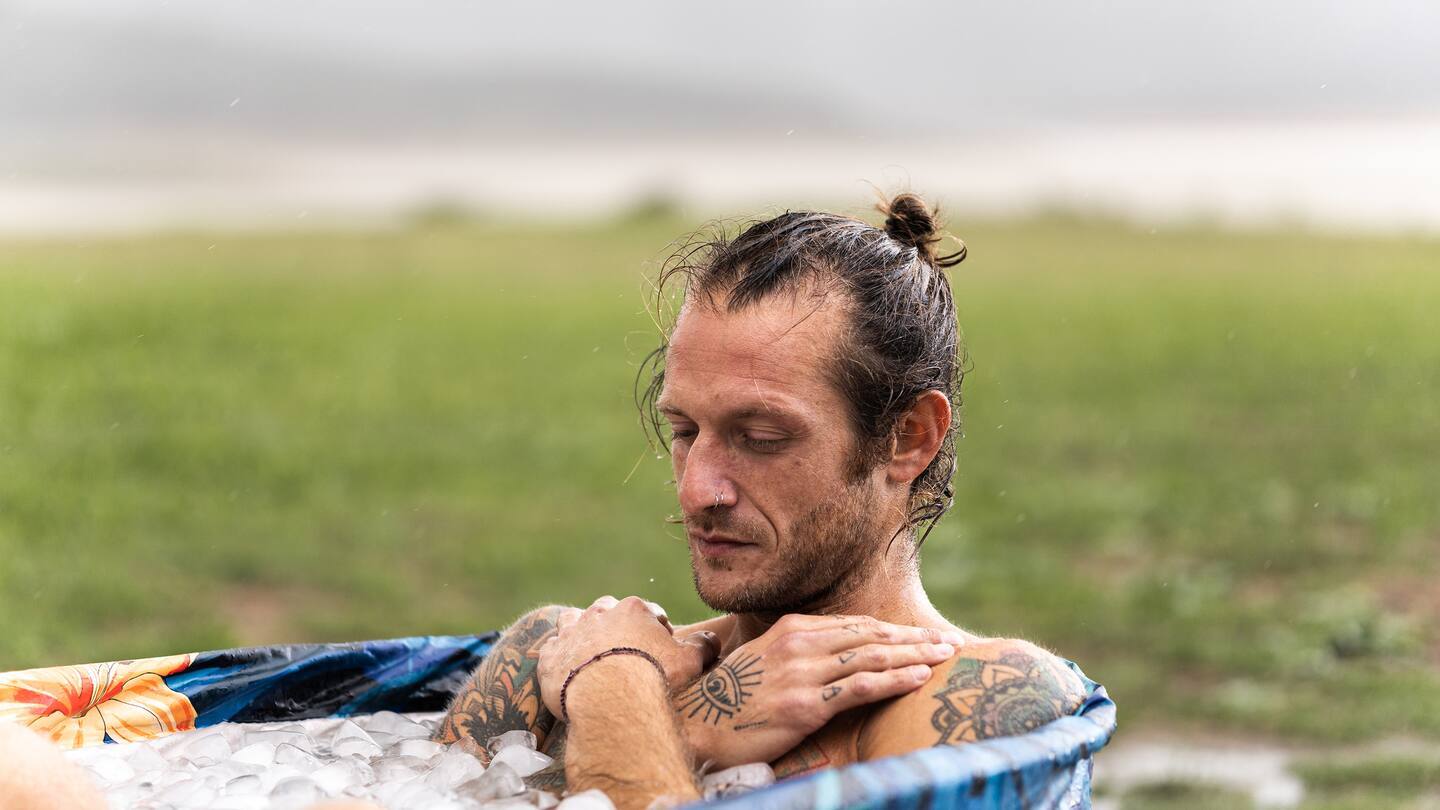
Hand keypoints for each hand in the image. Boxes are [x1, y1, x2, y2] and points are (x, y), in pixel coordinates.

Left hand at [536, 595, 721, 718]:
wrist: (611, 700)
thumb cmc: (654, 677)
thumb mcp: (690, 661)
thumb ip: (703, 645)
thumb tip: (711, 639)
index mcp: (633, 609)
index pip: (649, 613)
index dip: (657, 632)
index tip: (659, 652)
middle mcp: (599, 613)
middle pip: (608, 611)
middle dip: (616, 626)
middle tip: (624, 653)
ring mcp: (571, 633)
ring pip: (573, 621)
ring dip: (581, 632)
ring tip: (591, 655)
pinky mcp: (550, 656)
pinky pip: (551, 649)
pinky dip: (559, 657)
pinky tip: (568, 671)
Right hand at [679, 614, 962, 768]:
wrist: (699, 724)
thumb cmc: (733, 699)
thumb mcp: (766, 662)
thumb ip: (800, 654)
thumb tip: (836, 656)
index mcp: (791, 628)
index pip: (855, 625)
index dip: (892, 631)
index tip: (922, 636)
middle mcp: (800, 642)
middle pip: (871, 636)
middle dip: (914, 639)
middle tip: (948, 642)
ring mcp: (803, 672)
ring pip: (872, 657)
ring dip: (914, 656)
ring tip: (944, 657)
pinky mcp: (806, 704)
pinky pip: (861, 686)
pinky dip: (895, 680)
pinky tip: (919, 677)